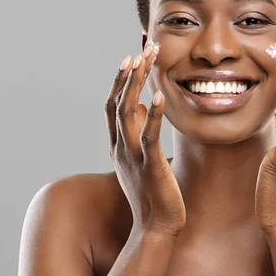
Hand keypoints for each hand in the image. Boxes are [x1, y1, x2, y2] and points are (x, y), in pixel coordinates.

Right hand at [104, 42, 185, 235]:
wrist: (155, 227)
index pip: (114, 105)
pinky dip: (154, 116)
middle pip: (119, 103)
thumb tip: (145, 104)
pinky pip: (150, 137)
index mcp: (118, 145)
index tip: (131, 57)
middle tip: (142, 49)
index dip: (120, 80)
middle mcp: (121, 147)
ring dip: (135, 86)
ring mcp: (133, 157)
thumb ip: (140, 131)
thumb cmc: (152, 191)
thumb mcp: (141, 158)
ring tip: (144, 61)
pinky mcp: (150, 167)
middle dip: (129, 74)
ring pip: (128, 114)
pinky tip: (161, 96)